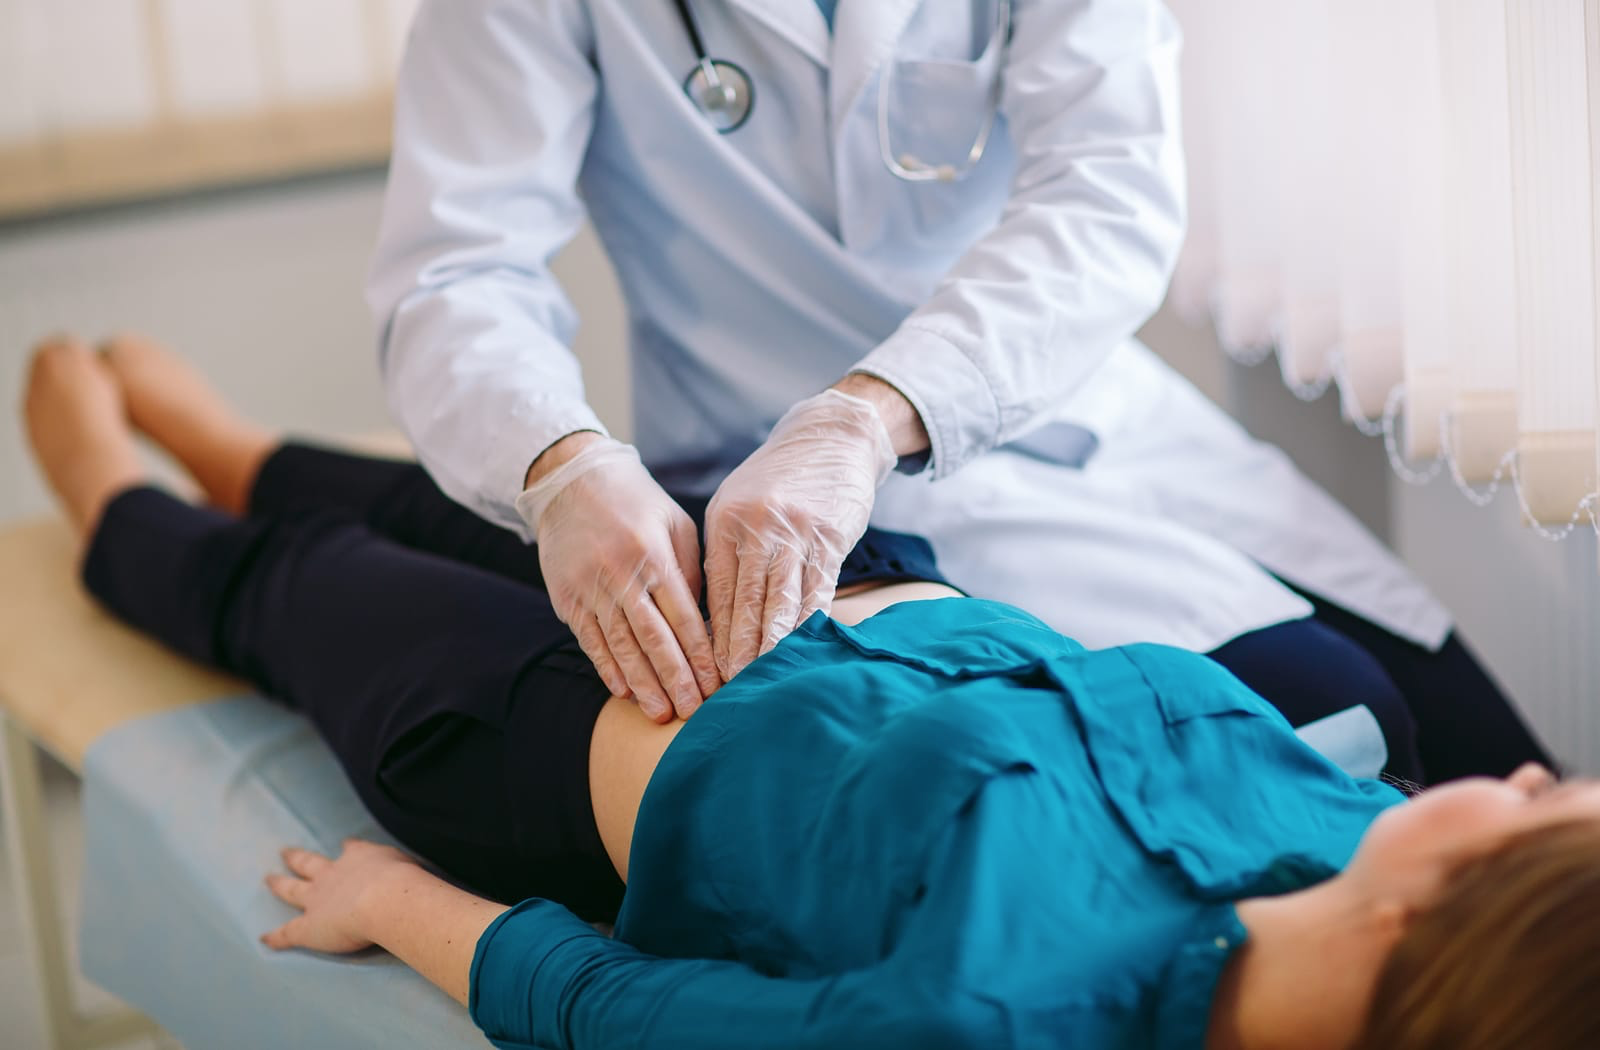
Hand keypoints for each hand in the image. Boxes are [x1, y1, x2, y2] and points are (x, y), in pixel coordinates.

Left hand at [261, 840, 417, 954]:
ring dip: (280, 884)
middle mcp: (333, 875)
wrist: (386, 899)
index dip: (348, 848)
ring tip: (268, 878)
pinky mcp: (308, 927)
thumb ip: (408, 870)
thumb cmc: (406, 882)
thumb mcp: (412, 866)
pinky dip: (276, 937)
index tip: (344, 843)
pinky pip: (288, 933)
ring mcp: (317, 899)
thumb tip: (419, 875)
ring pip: (292, 889)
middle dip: (298, 857)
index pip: (351, 850)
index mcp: (359, 858)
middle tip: (285, 851)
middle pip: (310, 863)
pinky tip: (264, 938)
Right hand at [517, 437, 719, 719]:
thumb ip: (691, 572)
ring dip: (643, 684)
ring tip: (660, 714)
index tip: (717, 685)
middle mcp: (622, 575)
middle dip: (676, 680)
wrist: (572, 481)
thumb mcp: (675, 524)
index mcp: (655, 556)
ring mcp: (591, 589)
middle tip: (693, 712)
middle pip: (654, 639)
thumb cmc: (637, 503)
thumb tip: (704, 622)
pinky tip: (624, 691)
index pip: (684, 618)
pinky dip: (607, 668)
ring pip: (621, 646)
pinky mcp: (566, 598)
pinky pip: (590, 641)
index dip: (701, 656)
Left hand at [704, 389, 896, 679]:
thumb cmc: (779, 479)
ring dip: (771, 642)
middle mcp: (757, 527)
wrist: (831, 436)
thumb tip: (714, 614)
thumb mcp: (737, 505)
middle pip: (745, 599)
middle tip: (730, 687)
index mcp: (726, 522)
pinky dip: (810, 620)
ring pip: (780, 598)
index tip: (708, 669)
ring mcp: (796, 531)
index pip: (716, 590)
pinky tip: (803, 647)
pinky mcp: (831, 536)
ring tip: (762, 676)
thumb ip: (727, 554)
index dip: (714, 633)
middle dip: (737, 647)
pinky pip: (818, 587)